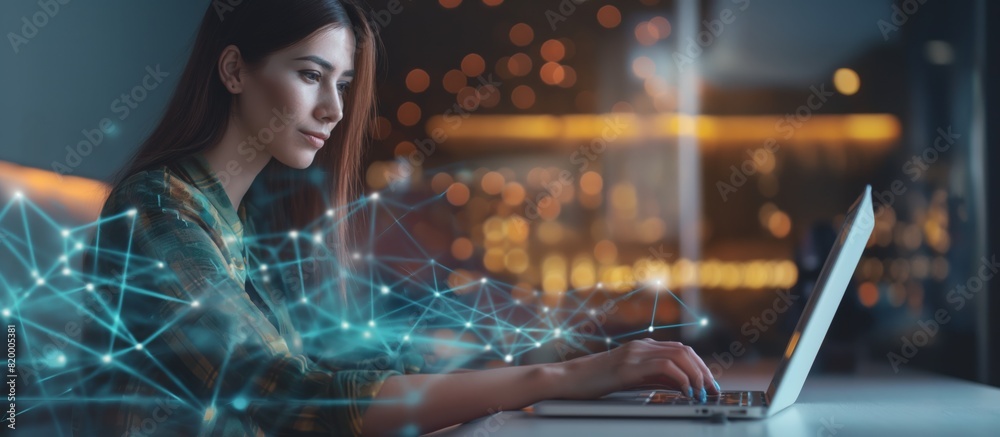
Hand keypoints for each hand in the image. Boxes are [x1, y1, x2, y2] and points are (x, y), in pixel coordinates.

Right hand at [549, 338, 720, 400]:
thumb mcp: (630, 378)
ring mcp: (635, 354)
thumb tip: (680, 385)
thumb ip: (653, 377)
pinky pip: (665, 366)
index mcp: (642, 347)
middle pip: (685, 351)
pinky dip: (681, 379)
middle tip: (713, 390)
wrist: (568, 379)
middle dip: (704, 371)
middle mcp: (641, 346)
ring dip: (697, 375)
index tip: (710, 384)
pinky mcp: (629, 366)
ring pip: (679, 356)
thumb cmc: (594, 381)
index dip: (700, 366)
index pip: (681, 350)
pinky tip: (686, 392)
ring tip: (703, 393)